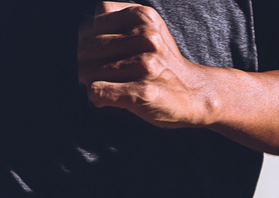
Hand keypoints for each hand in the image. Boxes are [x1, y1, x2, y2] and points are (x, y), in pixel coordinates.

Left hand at [78, 3, 220, 130]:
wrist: (194, 94)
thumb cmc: (161, 62)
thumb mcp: (147, 28)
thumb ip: (118, 19)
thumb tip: (85, 28)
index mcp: (143, 16)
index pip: (90, 24)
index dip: (85, 42)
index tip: (96, 56)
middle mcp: (146, 37)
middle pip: (86, 48)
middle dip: (84, 66)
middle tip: (93, 77)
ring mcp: (145, 65)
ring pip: (87, 72)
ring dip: (89, 84)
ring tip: (104, 88)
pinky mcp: (141, 92)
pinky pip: (96, 92)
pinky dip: (96, 99)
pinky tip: (108, 100)